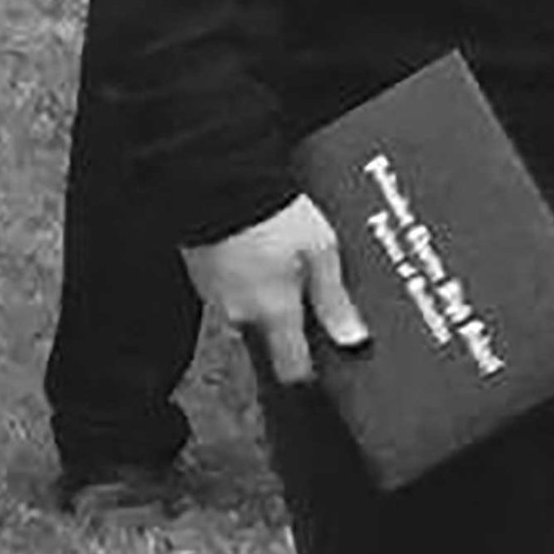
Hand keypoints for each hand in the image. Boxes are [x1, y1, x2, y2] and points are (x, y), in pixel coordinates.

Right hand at [184, 195, 368, 387]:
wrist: (223, 182)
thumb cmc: (274, 214)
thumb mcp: (321, 252)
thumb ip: (334, 300)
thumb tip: (352, 338)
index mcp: (274, 312)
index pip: (291, 368)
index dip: (308, 372)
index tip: (321, 366)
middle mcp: (241, 313)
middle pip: (271, 336)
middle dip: (291, 320)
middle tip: (309, 288)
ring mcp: (216, 296)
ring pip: (250, 311)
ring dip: (268, 296)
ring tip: (286, 262)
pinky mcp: (202, 275)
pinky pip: (232, 289)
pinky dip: (248, 278)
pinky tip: (261, 252)